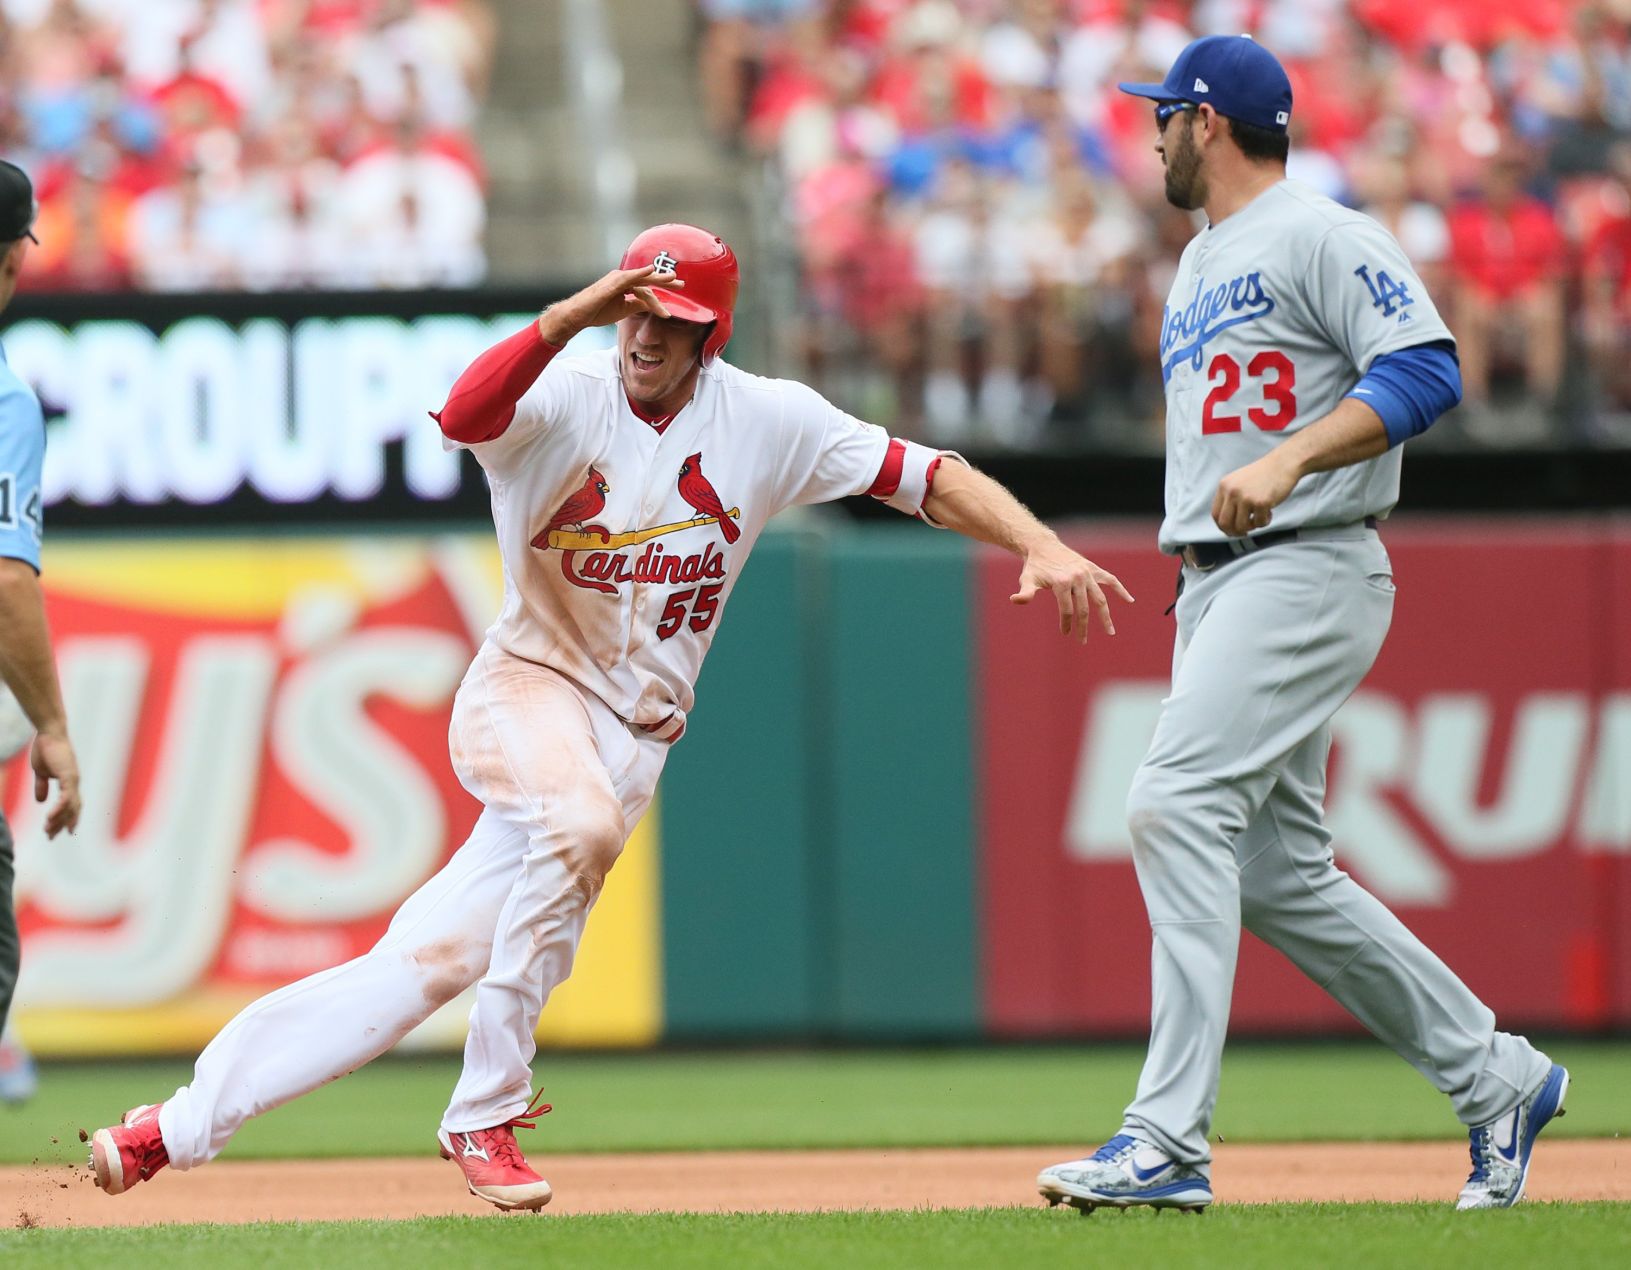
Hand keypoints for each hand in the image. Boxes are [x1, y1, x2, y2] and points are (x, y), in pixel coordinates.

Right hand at [31, 729, 80, 837]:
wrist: (48, 734)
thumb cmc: (45, 749)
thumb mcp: (41, 772)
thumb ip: (42, 786)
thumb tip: (41, 802)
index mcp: (69, 783)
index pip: (71, 805)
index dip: (66, 819)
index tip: (58, 833)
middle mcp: (74, 783)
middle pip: (72, 810)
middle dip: (62, 824)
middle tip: (50, 836)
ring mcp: (73, 780)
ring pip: (70, 806)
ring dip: (59, 820)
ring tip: (48, 830)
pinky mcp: (68, 776)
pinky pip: (66, 797)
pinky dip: (60, 808)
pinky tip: (50, 817)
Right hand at [537, 265, 684, 344]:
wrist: (577, 316)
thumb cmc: (597, 312)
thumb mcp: (623, 310)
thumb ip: (638, 305)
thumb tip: (653, 305)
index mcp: (625, 285)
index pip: (646, 287)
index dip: (660, 294)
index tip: (673, 303)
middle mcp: (621, 279)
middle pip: (647, 278)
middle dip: (664, 280)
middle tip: (682, 283)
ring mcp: (615, 280)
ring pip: (640, 278)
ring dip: (657, 278)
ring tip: (672, 279)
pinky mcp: (610, 284)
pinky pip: (627, 278)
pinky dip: (639, 273)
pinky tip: (649, 271)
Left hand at [1011, 537, 1133, 642]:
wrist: (1043, 546)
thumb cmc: (1034, 566)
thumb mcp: (1027, 579)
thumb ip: (1025, 593)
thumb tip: (1014, 600)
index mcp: (1062, 583)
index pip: (1067, 610)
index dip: (1066, 623)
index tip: (1065, 633)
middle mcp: (1078, 578)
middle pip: (1084, 608)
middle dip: (1084, 626)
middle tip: (1082, 641)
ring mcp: (1087, 573)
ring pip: (1100, 598)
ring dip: (1105, 616)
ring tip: (1110, 632)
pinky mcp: (1093, 569)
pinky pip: (1110, 580)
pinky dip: (1120, 590)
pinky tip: (1129, 600)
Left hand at [1211, 449, 1301, 536]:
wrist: (1283, 463)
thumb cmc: (1263, 475)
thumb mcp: (1239, 482)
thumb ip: (1230, 499)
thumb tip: (1226, 526)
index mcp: (1224, 486)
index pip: (1215, 514)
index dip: (1223, 526)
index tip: (1231, 530)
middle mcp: (1232, 491)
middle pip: (1225, 523)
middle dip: (1234, 532)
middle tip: (1244, 533)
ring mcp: (1246, 497)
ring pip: (1241, 526)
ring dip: (1252, 526)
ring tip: (1260, 516)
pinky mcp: (1261, 502)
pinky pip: (1259, 523)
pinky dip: (1265, 522)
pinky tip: (1270, 511)